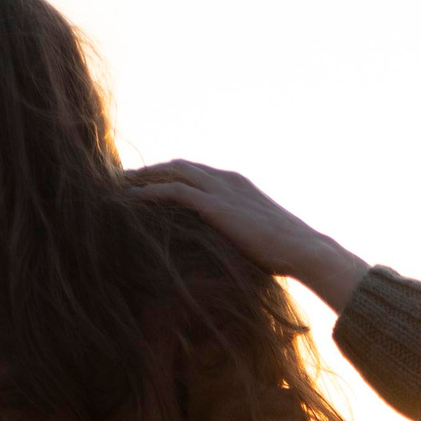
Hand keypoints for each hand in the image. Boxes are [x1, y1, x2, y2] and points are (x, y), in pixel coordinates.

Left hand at [130, 160, 369, 312]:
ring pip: (170, 172)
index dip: (167, 175)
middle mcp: (226, 179)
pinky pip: (172, 191)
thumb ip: (240, 235)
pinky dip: (148, 193)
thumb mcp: (259, 238)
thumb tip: (231, 253)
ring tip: (115, 186)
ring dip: (141, 177)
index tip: (145, 184)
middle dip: (147, 171)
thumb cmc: (288, 254)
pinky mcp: (215, 204)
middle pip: (177, 165)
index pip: (194, 172)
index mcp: (237, 184)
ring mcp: (221, 189)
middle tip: (120, 180)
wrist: (305, 251)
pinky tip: (128, 200)